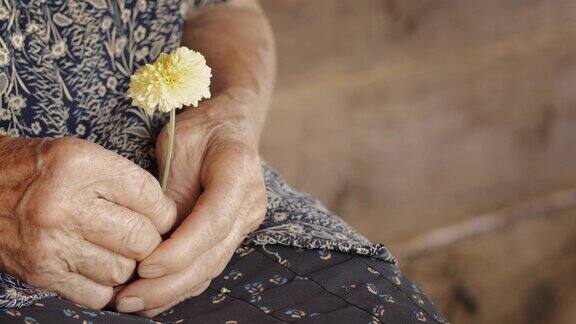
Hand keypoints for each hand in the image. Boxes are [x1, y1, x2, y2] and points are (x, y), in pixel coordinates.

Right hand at [0, 137, 176, 308]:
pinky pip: (98, 294)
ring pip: (123, 270)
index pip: (149, 196)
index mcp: (80, 166)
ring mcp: (52, 244)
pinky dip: (104, 284)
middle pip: (142, 239)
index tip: (160, 215)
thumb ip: (124, 180)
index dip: (163, 210)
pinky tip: (95, 266)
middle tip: (140, 235)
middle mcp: (65, 206)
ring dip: (127, 264)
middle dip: (150, 240)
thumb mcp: (81, 156)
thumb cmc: (39, 171)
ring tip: (113, 249)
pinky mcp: (42, 274)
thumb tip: (167, 216)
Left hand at [115, 89, 266, 315]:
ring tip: (133, 304)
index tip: (143, 266)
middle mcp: (250, 203)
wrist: (228, 124)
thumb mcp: (176, 147)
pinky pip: (209, 264)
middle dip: (170, 283)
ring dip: (172, 291)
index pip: (213, 222)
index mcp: (238, 173)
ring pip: (211, 266)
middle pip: (213, 255)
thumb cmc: (198, 129)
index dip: (180, 250)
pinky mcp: (233, 233)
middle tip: (128, 299)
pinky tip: (154, 297)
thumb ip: (169, 194)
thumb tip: (150, 242)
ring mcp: (246, 221)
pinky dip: (181, 283)